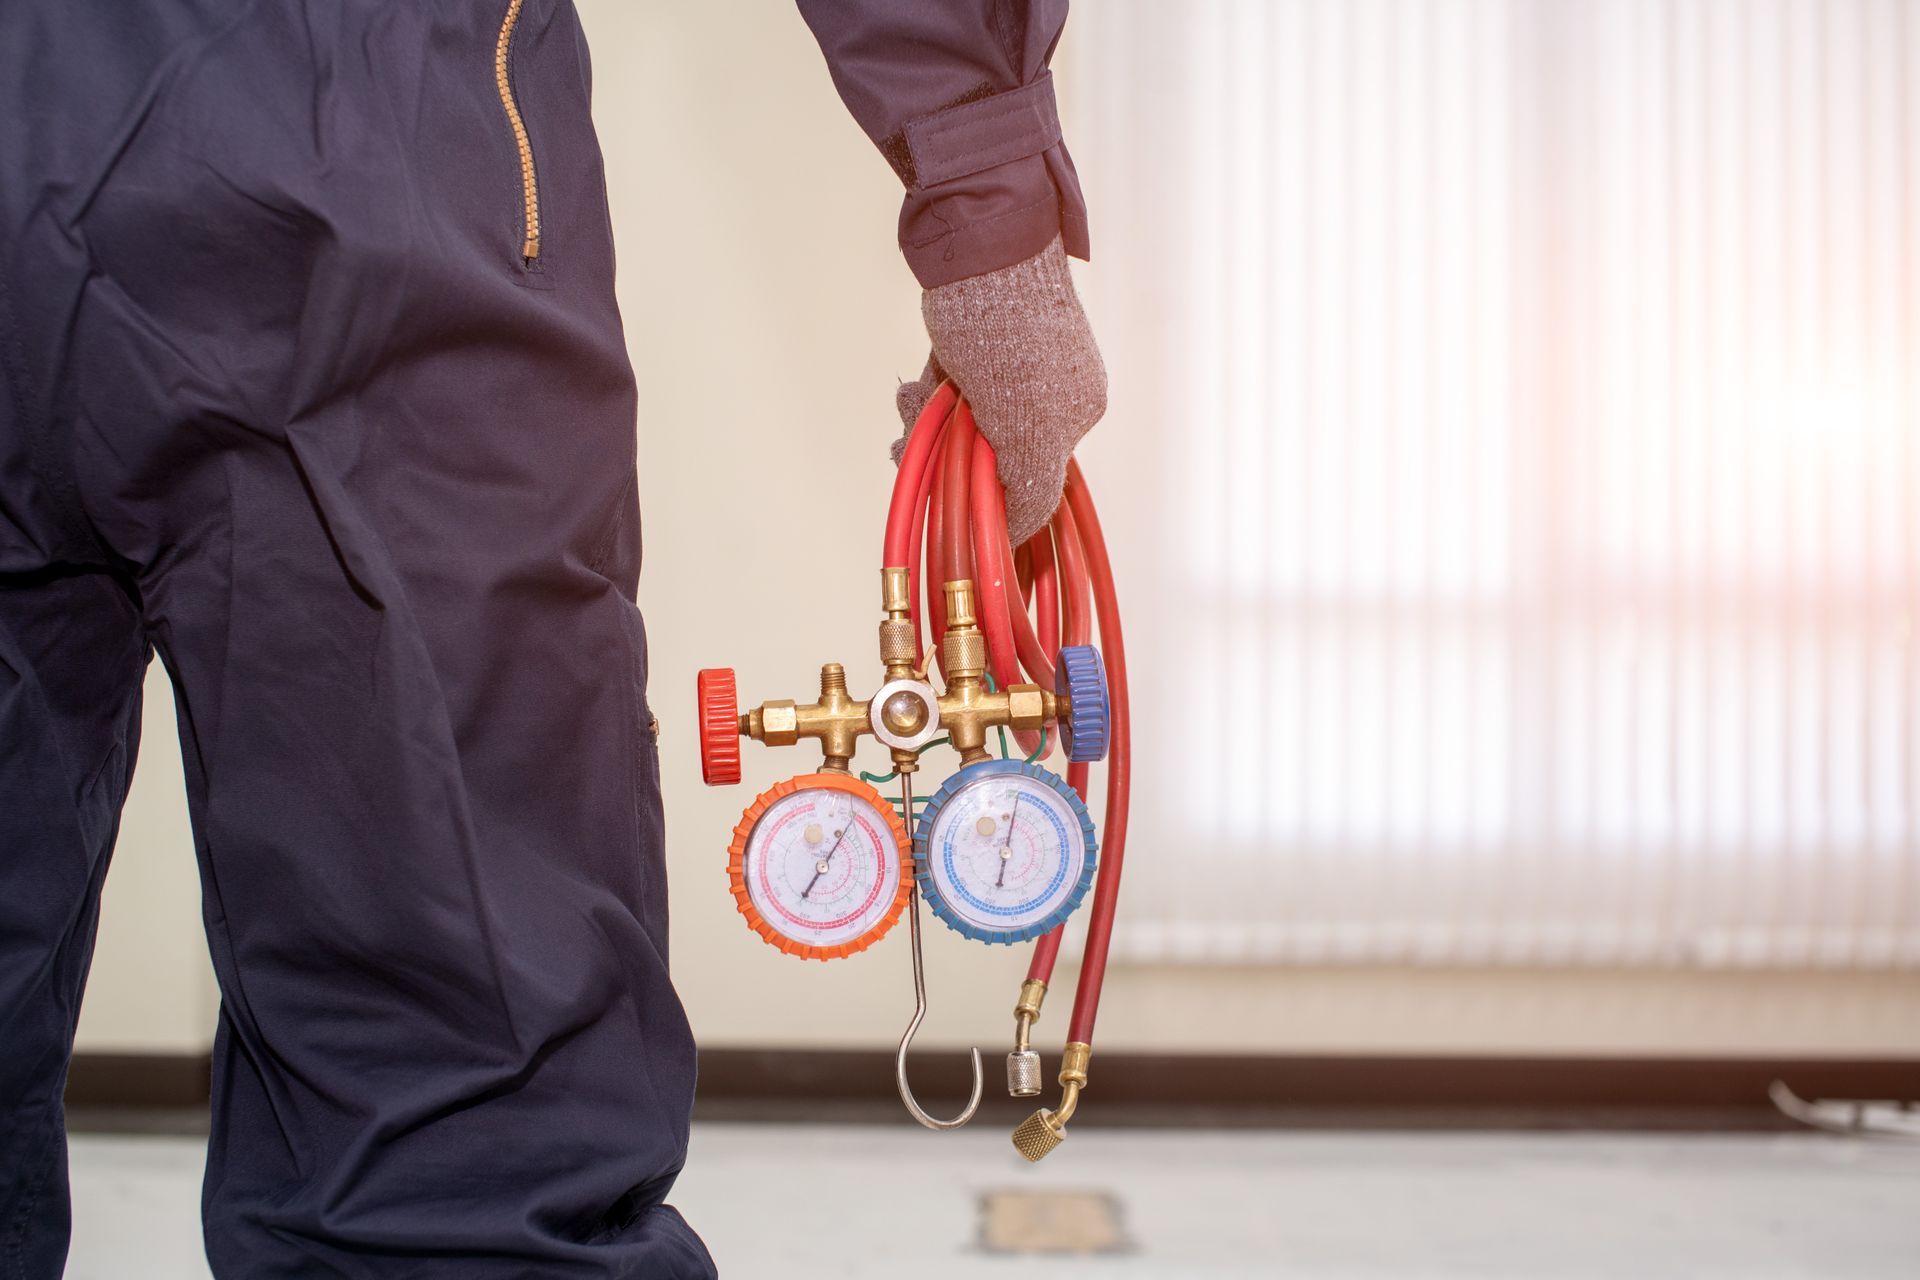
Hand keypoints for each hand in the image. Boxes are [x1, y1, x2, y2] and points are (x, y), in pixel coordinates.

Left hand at [893, 236, 1106, 545]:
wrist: (981, 244)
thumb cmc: (1007, 329)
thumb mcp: (1026, 426)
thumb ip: (1031, 484)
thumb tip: (1022, 529)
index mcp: (1076, 412)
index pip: (1034, 484)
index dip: (992, 502)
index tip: (959, 511)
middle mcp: (1048, 391)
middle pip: (990, 453)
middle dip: (949, 455)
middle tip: (913, 444)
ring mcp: (1009, 366)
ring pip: (962, 424)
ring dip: (930, 424)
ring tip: (915, 402)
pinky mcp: (975, 344)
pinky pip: (950, 391)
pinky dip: (931, 396)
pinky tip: (919, 387)